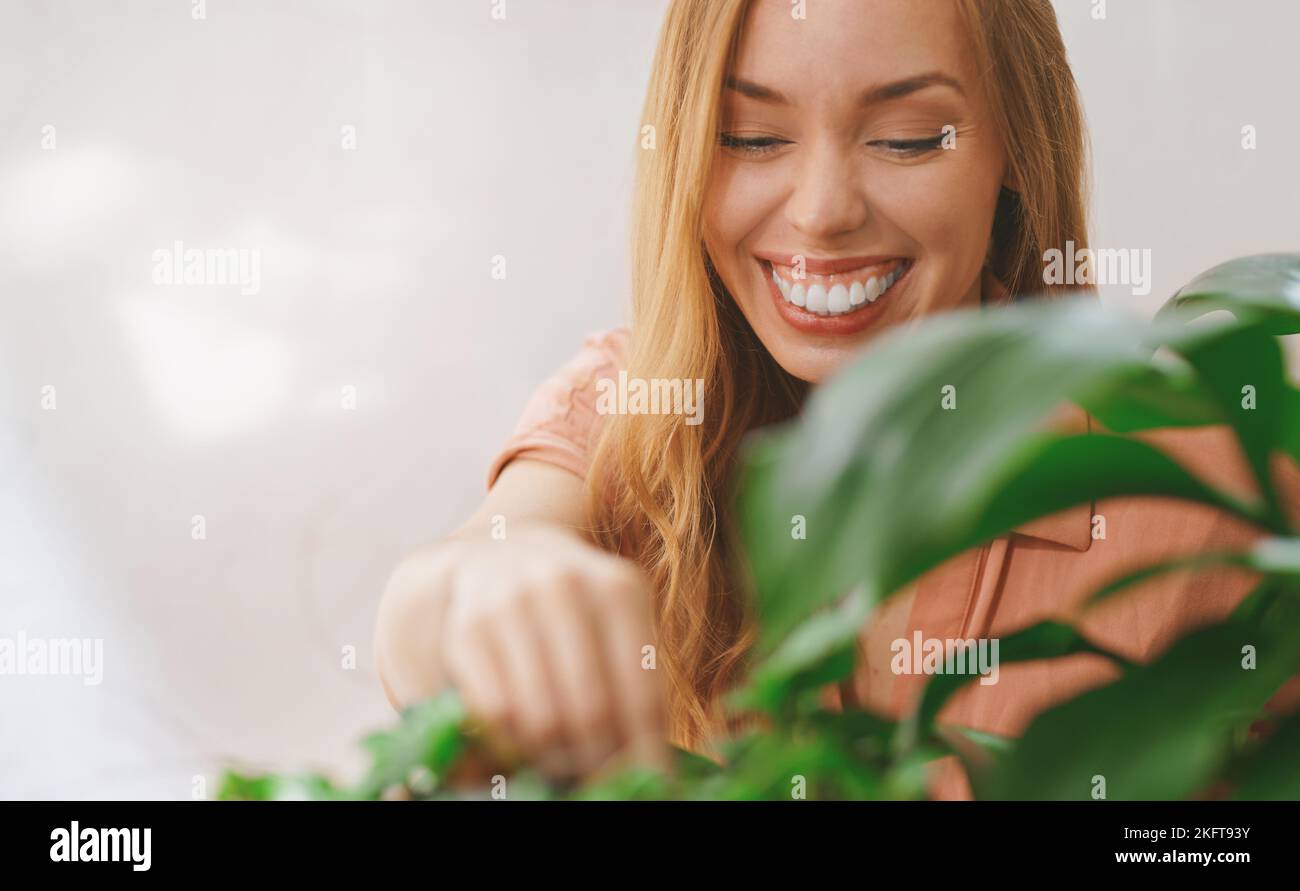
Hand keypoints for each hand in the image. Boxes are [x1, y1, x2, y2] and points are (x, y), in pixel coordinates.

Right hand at [439, 526, 667, 780]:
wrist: (502, 553)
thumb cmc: (576, 608)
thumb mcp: (617, 623)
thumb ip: (636, 683)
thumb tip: (651, 772)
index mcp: (619, 588)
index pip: (642, 695)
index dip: (644, 754)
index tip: (645, 783)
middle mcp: (565, 586)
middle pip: (592, 712)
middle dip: (596, 761)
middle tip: (596, 778)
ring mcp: (511, 603)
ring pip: (541, 718)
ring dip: (553, 758)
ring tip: (562, 765)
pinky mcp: (468, 628)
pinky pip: (496, 713)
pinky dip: (511, 745)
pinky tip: (523, 746)